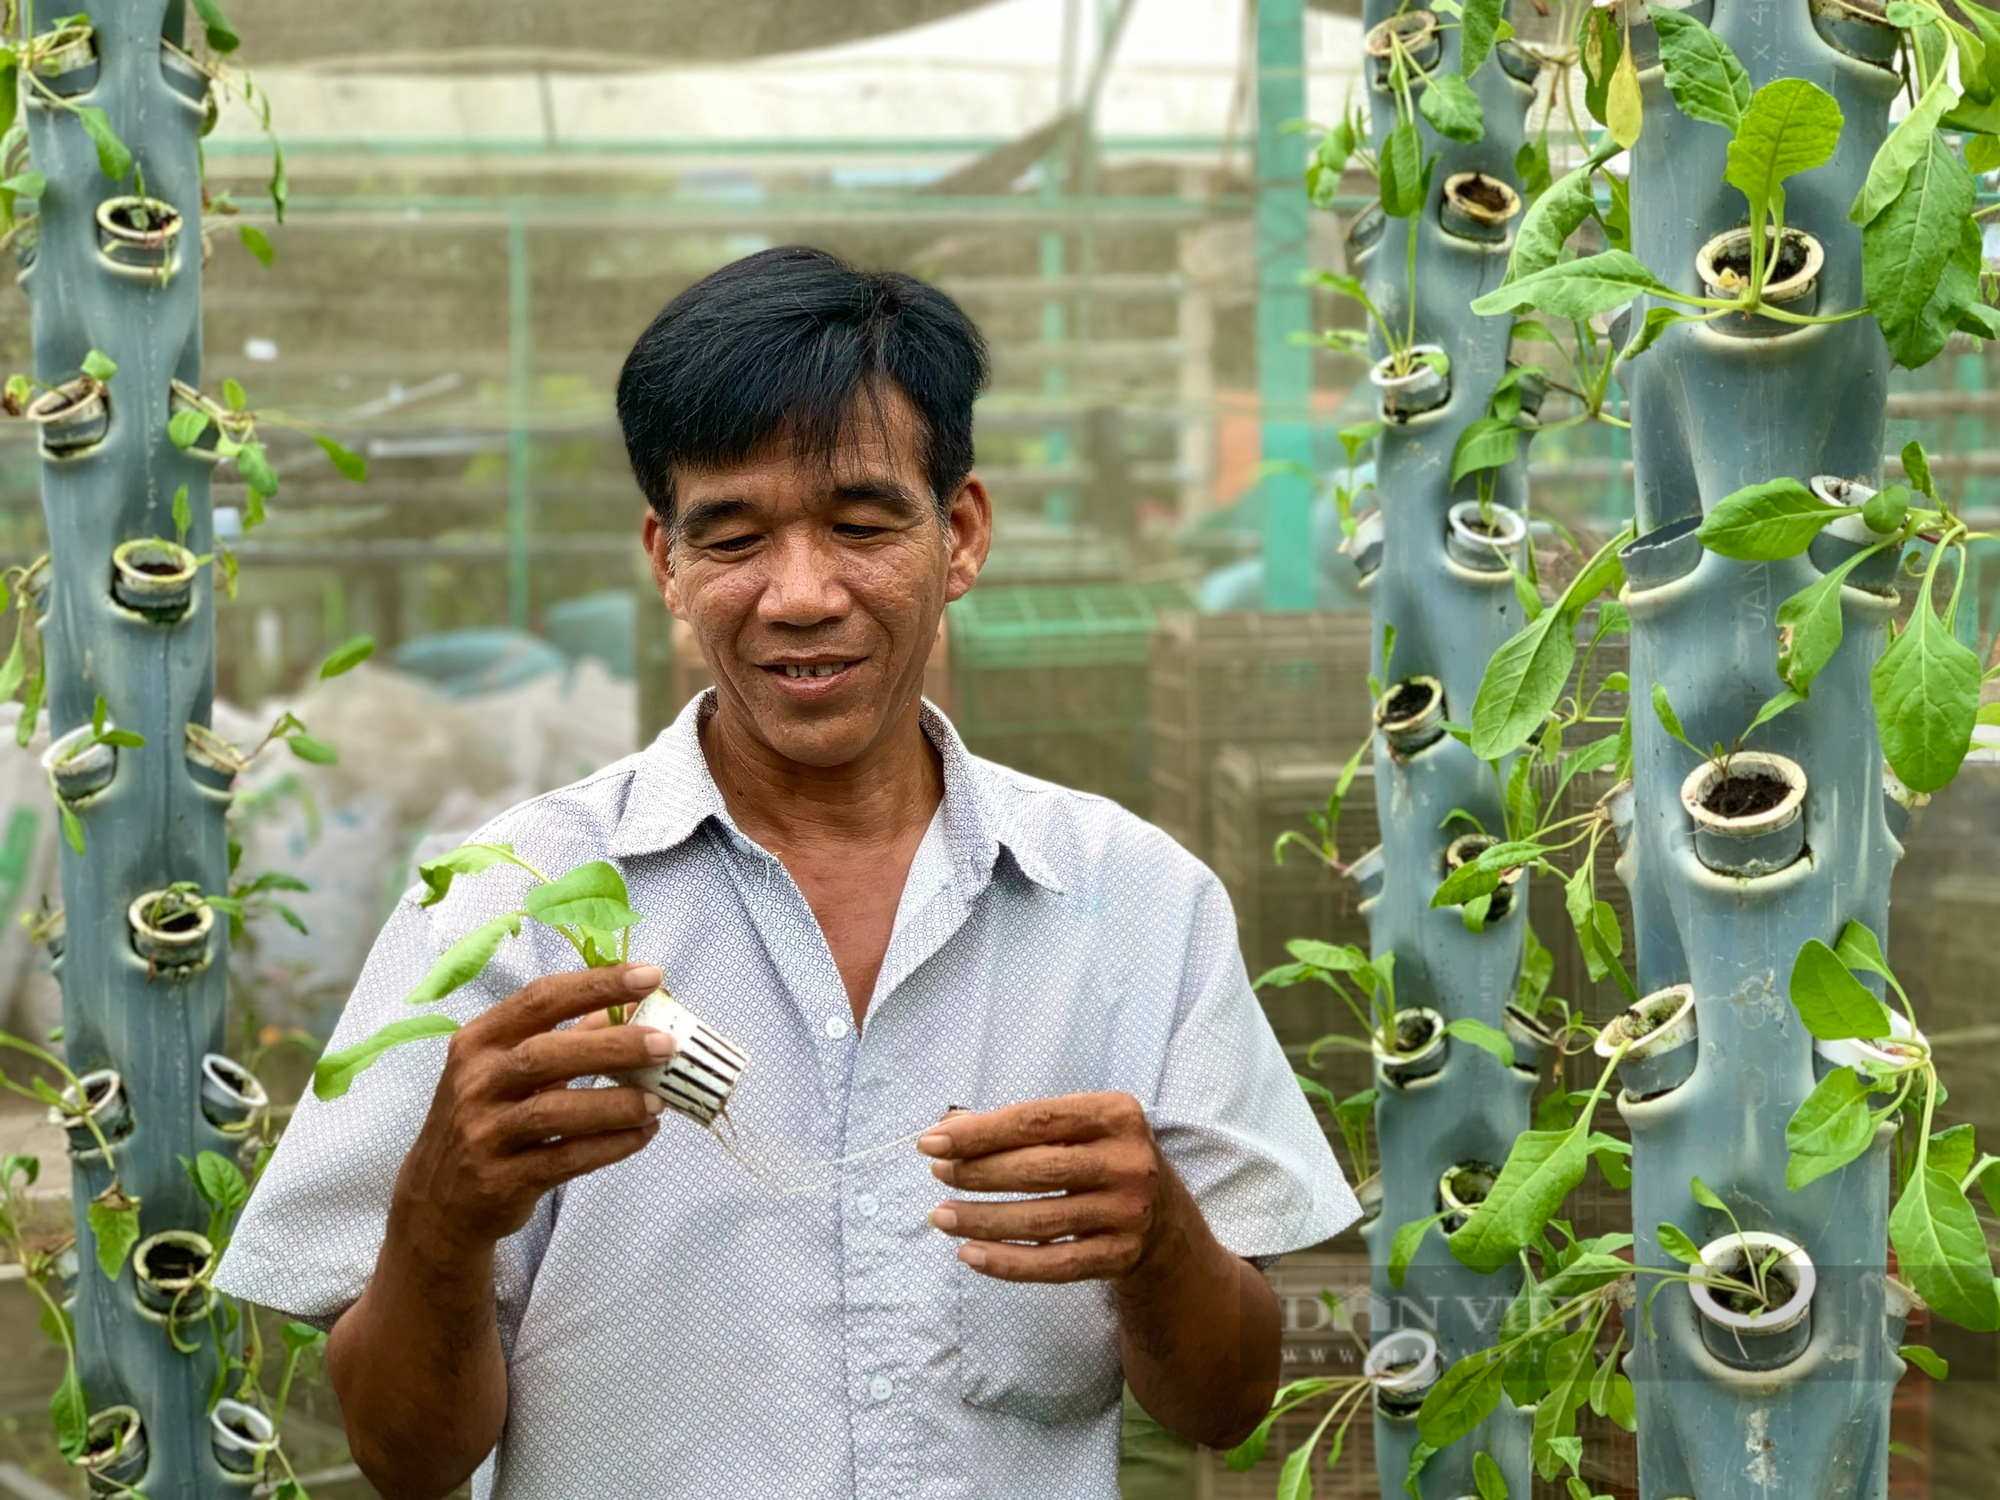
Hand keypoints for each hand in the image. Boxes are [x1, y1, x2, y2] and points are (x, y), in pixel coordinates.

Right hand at [391, 963, 674, 1251]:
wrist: (439, 1201)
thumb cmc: (486, 1118)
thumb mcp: (509, 1070)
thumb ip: (567, 1037)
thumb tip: (631, 1007)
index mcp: (479, 1041)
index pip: (540, 999)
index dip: (596, 984)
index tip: (650, 975)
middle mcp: (476, 1082)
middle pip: (546, 1053)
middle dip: (613, 1045)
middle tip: (666, 1043)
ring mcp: (484, 1133)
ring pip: (556, 1111)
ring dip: (616, 1103)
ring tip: (659, 1101)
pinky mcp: (501, 1180)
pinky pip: (565, 1158)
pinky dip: (611, 1146)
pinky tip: (642, 1134)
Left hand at [919, 1092, 1171, 1283]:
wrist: (1164, 1220)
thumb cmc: (1100, 1160)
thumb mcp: (1075, 1129)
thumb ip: (1016, 1125)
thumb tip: (947, 1127)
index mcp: (1117, 1114)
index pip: (1035, 1120)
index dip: (978, 1133)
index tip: (932, 1142)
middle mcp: (1130, 1162)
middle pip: (1037, 1170)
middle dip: (977, 1172)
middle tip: (937, 1175)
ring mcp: (1129, 1212)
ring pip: (1040, 1221)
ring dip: (982, 1220)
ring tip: (941, 1215)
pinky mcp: (1122, 1255)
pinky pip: (1054, 1265)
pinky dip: (1007, 1262)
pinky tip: (969, 1254)